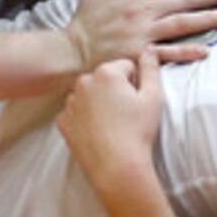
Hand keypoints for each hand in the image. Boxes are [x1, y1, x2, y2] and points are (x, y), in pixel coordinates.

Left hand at [58, 47, 164, 190]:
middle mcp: (83, 82)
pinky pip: (76, 113)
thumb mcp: (154, 97)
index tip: (137, 102)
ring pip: (89, 95)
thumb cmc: (138, 131)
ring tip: (112, 125)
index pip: (125, 66)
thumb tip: (149, 49)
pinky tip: (97, 132)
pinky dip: (84, 119)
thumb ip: (151, 68)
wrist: (117, 167)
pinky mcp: (63, 122)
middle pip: (104, 79)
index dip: (135, 83)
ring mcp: (70, 103)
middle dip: (114, 90)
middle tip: (125, 114)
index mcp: (106, 72)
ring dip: (98, 103)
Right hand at [64, 0, 216, 76]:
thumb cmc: (85, 22)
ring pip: (180, 23)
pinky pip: (167, 53)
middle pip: (182, 0)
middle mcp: (142, 13)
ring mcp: (142, 35)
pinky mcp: (139, 56)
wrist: (70, 52)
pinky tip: (204, 50)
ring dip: (206, 18)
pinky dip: (186, 52)